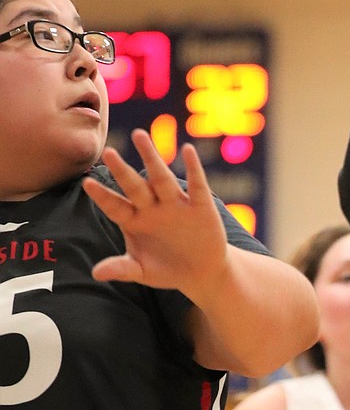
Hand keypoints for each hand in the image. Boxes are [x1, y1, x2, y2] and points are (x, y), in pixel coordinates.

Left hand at [83, 131, 230, 300]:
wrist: (202, 273)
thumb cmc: (167, 269)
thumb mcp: (143, 272)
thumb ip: (121, 269)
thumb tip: (95, 273)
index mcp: (134, 220)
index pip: (115, 206)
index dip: (102, 196)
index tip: (87, 184)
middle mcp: (152, 207)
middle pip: (135, 186)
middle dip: (122, 171)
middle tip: (108, 152)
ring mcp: (175, 204)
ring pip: (161, 178)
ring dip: (151, 158)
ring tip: (140, 135)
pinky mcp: (200, 206)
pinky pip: (196, 184)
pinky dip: (193, 168)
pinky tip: (187, 150)